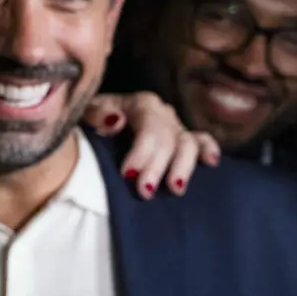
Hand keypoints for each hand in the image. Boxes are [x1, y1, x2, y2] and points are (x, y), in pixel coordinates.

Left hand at [85, 92, 220, 198]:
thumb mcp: (85, 114)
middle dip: (157, 167)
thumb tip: (116, 120)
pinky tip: (211, 163)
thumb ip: (96, 114)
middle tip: (145, 192)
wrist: (94, 125)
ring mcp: (176, 126)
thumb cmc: (91, 120)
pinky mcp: (184, 139)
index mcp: (140, 103)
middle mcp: (162, 112)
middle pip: (168, 138)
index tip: (128, 174)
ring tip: (175, 189)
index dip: (142, 152)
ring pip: (188, 143)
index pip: (149, 126)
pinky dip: (209, 150)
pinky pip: (202, 141)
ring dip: (182, 167)